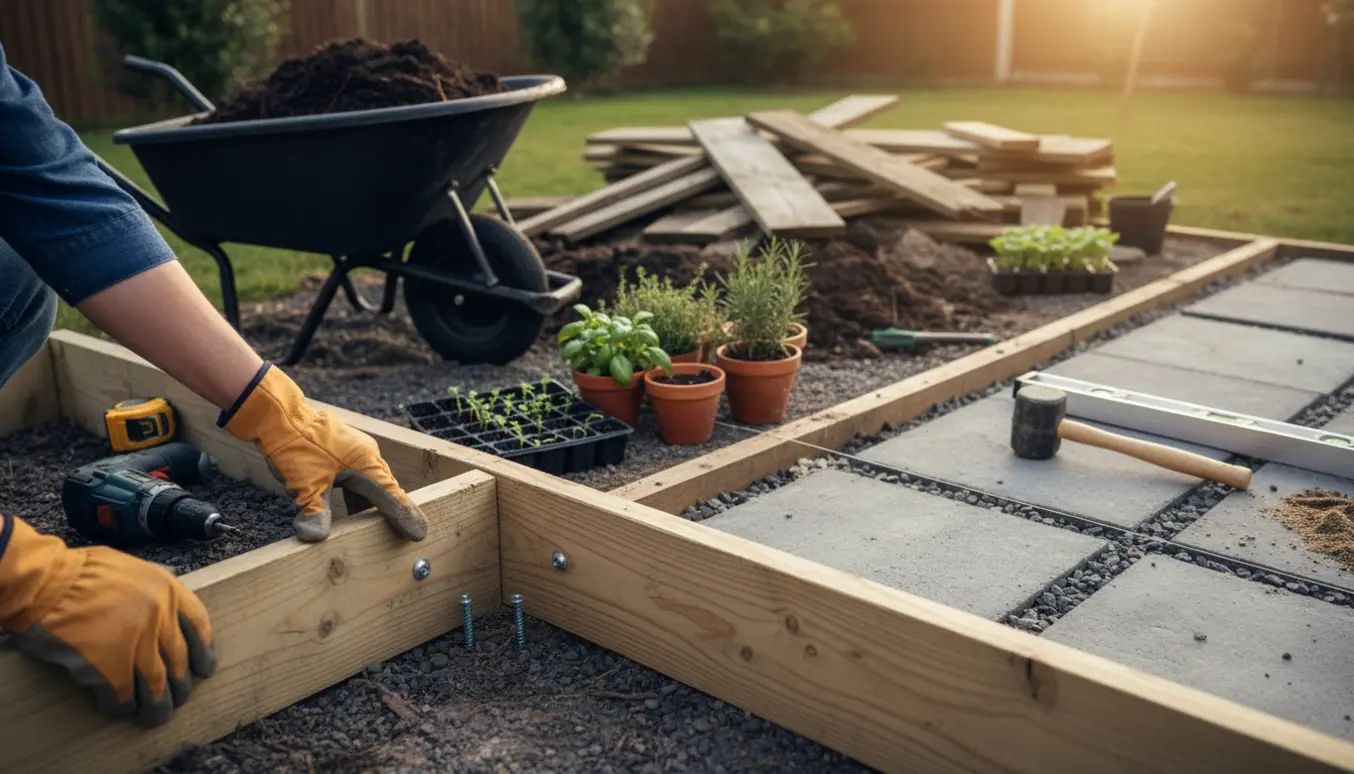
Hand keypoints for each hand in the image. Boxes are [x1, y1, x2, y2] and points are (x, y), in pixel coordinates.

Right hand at [0, 515, 216, 726]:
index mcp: (169, 591)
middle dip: (180, 684)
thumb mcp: (134, 569)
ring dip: (157, 705)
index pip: (200, 627)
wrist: (47, 584)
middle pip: (179, 661)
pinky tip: (121, 709)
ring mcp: (136, 645)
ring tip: (156, 716)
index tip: (205, 669)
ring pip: (157, 685)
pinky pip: (123, 696)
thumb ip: (155, 589)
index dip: (204, 652)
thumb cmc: (83, 572)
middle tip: (178, 697)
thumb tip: (165, 611)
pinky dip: (123, 707)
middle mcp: (160, 619)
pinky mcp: (109, 668)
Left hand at [219, 363, 427, 541]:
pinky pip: (361, 476)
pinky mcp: (345, 450)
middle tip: (409, 533)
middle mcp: (367, 455)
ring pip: (373, 483)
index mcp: (366, 463)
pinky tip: (354, 509)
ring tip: (380, 527)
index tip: (419, 534)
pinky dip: (361, 494)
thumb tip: (315, 538)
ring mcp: (357, 450)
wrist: (280, 416)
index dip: (405, 516)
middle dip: (395, 511)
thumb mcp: (305, 485)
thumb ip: (315, 512)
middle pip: (387, 489)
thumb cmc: (296, 446)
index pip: (391, 496)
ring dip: (375, 504)